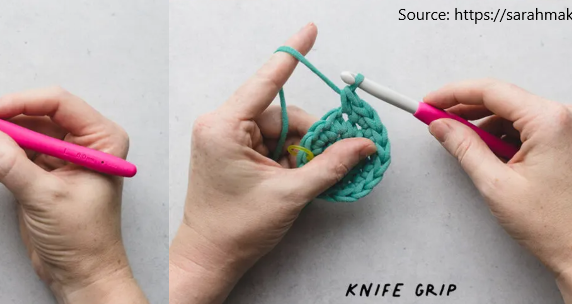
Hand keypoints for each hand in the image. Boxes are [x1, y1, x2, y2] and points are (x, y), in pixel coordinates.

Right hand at [0, 87, 146, 302]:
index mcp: (100, 139)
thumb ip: (10, 163)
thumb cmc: (83, 239)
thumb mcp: (45, 197)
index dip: (18, 104)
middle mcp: (81, 143)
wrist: (81, 275)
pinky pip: (10, 159)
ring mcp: (58, 158)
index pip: (57, 103)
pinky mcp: (40, 175)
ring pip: (15, 140)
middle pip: (30, 119)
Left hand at [169, 24, 376, 303]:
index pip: (267, 81)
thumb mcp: (291, 194)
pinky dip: (288, 158)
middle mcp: (220, 125)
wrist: (210, 255)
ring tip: (299, 182)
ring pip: (280, 130)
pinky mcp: (231, 150)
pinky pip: (270, 143)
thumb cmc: (235, 227)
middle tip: (332, 160)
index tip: (310, 29)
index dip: (293, 54)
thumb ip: (330, 165)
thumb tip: (362, 146)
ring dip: (298, 153)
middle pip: (283, 114)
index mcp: (224, 127)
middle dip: (308, 139)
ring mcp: (224, 137)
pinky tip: (291, 180)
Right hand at [424, 79, 571, 302]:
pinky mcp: (566, 139)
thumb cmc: (551, 223)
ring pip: (512, 114)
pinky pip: (526, 126)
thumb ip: (463, 147)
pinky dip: (502, 136)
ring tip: (463, 147)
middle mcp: (563, 116)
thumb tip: (441, 124)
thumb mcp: (495, 184)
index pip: (491, 91)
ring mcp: (568, 127)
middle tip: (434, 120)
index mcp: (549, 120)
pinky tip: (489, 155)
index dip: (453, 94)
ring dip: (484, 126)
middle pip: (502, 99)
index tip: (428, 102)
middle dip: (465, 110)